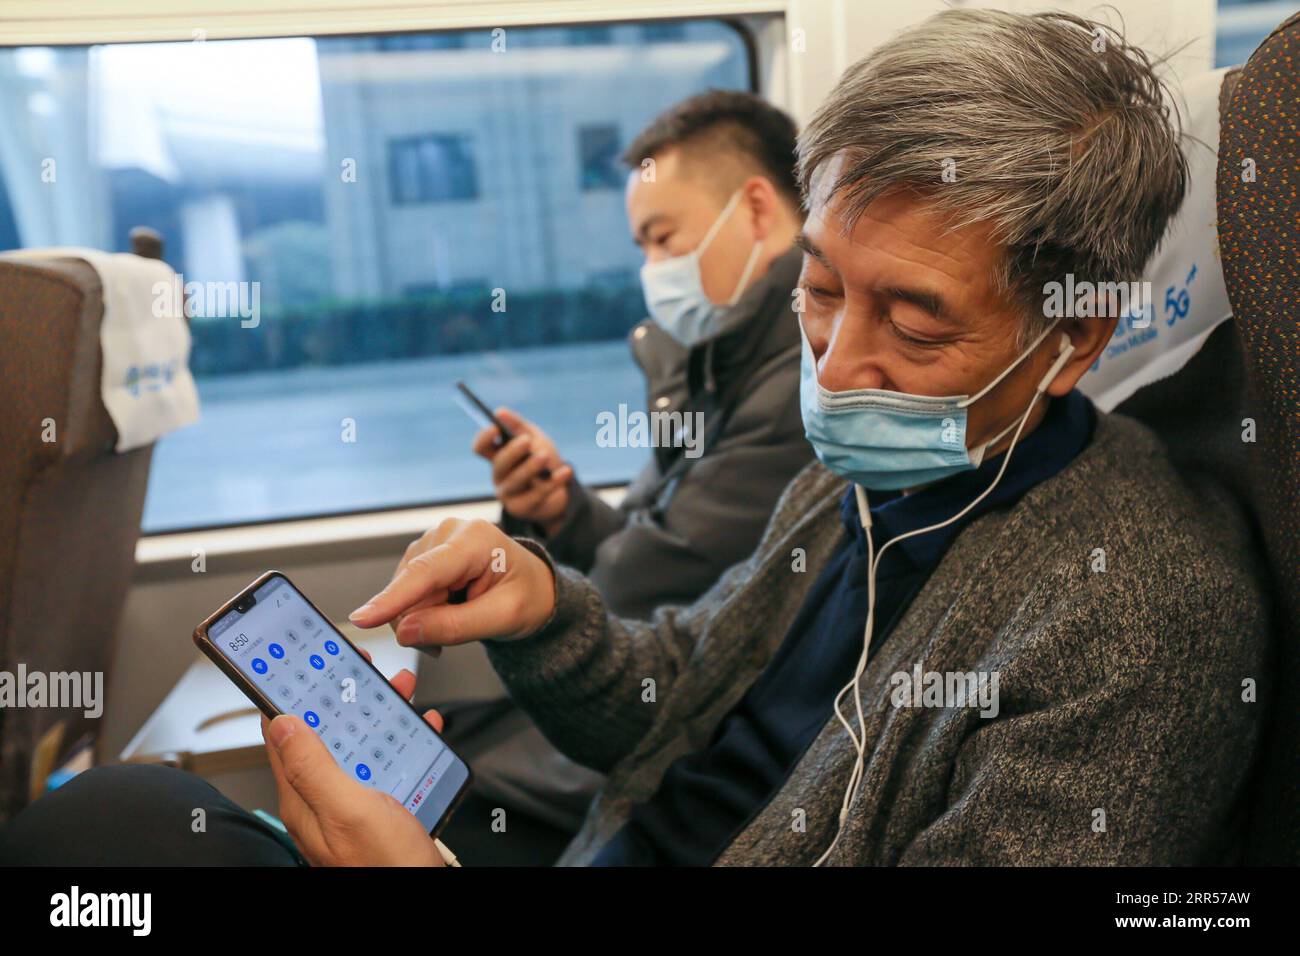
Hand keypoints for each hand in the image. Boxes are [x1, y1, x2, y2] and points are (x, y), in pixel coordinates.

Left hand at [262, 656, 446, 866]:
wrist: (426, 901)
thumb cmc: (389, 868)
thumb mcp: (349, 809)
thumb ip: (313, 766)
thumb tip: (281, 723)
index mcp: (304, 800)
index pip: (284, 737)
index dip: (291, 696)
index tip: (303, 665)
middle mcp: (324, 803)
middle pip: (326, 735)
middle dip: (343, 697)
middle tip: (359, 668)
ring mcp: (353, 807)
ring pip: (359, 746)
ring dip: (377, 714)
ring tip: (398, 689)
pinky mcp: (381, 812)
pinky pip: (386, 765)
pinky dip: (402, 741)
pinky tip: (420, 730)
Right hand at [348, 518, 555, 648]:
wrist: (533, 587)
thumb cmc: (526, 596)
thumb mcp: (504, 617)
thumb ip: (456, 626)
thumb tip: (405, 632)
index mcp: (475, 539)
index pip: (426, 572)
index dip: (393, 598)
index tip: (362, 619)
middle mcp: (447, 532)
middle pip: (410, 589)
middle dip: (423, 622)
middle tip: (449, 642)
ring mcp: (432, 542)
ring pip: (403, 595)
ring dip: (422, 620)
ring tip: (456, 623)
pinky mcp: (422, 556)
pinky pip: (405, 595)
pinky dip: (420, 614)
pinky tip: (444, 615)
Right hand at [471, 408, 572, 533]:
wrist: (561, 490)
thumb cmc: (543, 458)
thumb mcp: (534, 437)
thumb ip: (518, 425)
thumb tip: (499, 412)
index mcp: (497, 455)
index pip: (480, 447)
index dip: (484, 438)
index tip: (495, 427)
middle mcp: (499, 475)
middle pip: (499, 463)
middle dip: (512, 452)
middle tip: (527, 441)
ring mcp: (508, 494)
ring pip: (515, 481)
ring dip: (530, 467)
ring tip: (544, 456)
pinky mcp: (522, 509)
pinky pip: (537, 495)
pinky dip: (553, 482)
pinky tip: (567, 470)